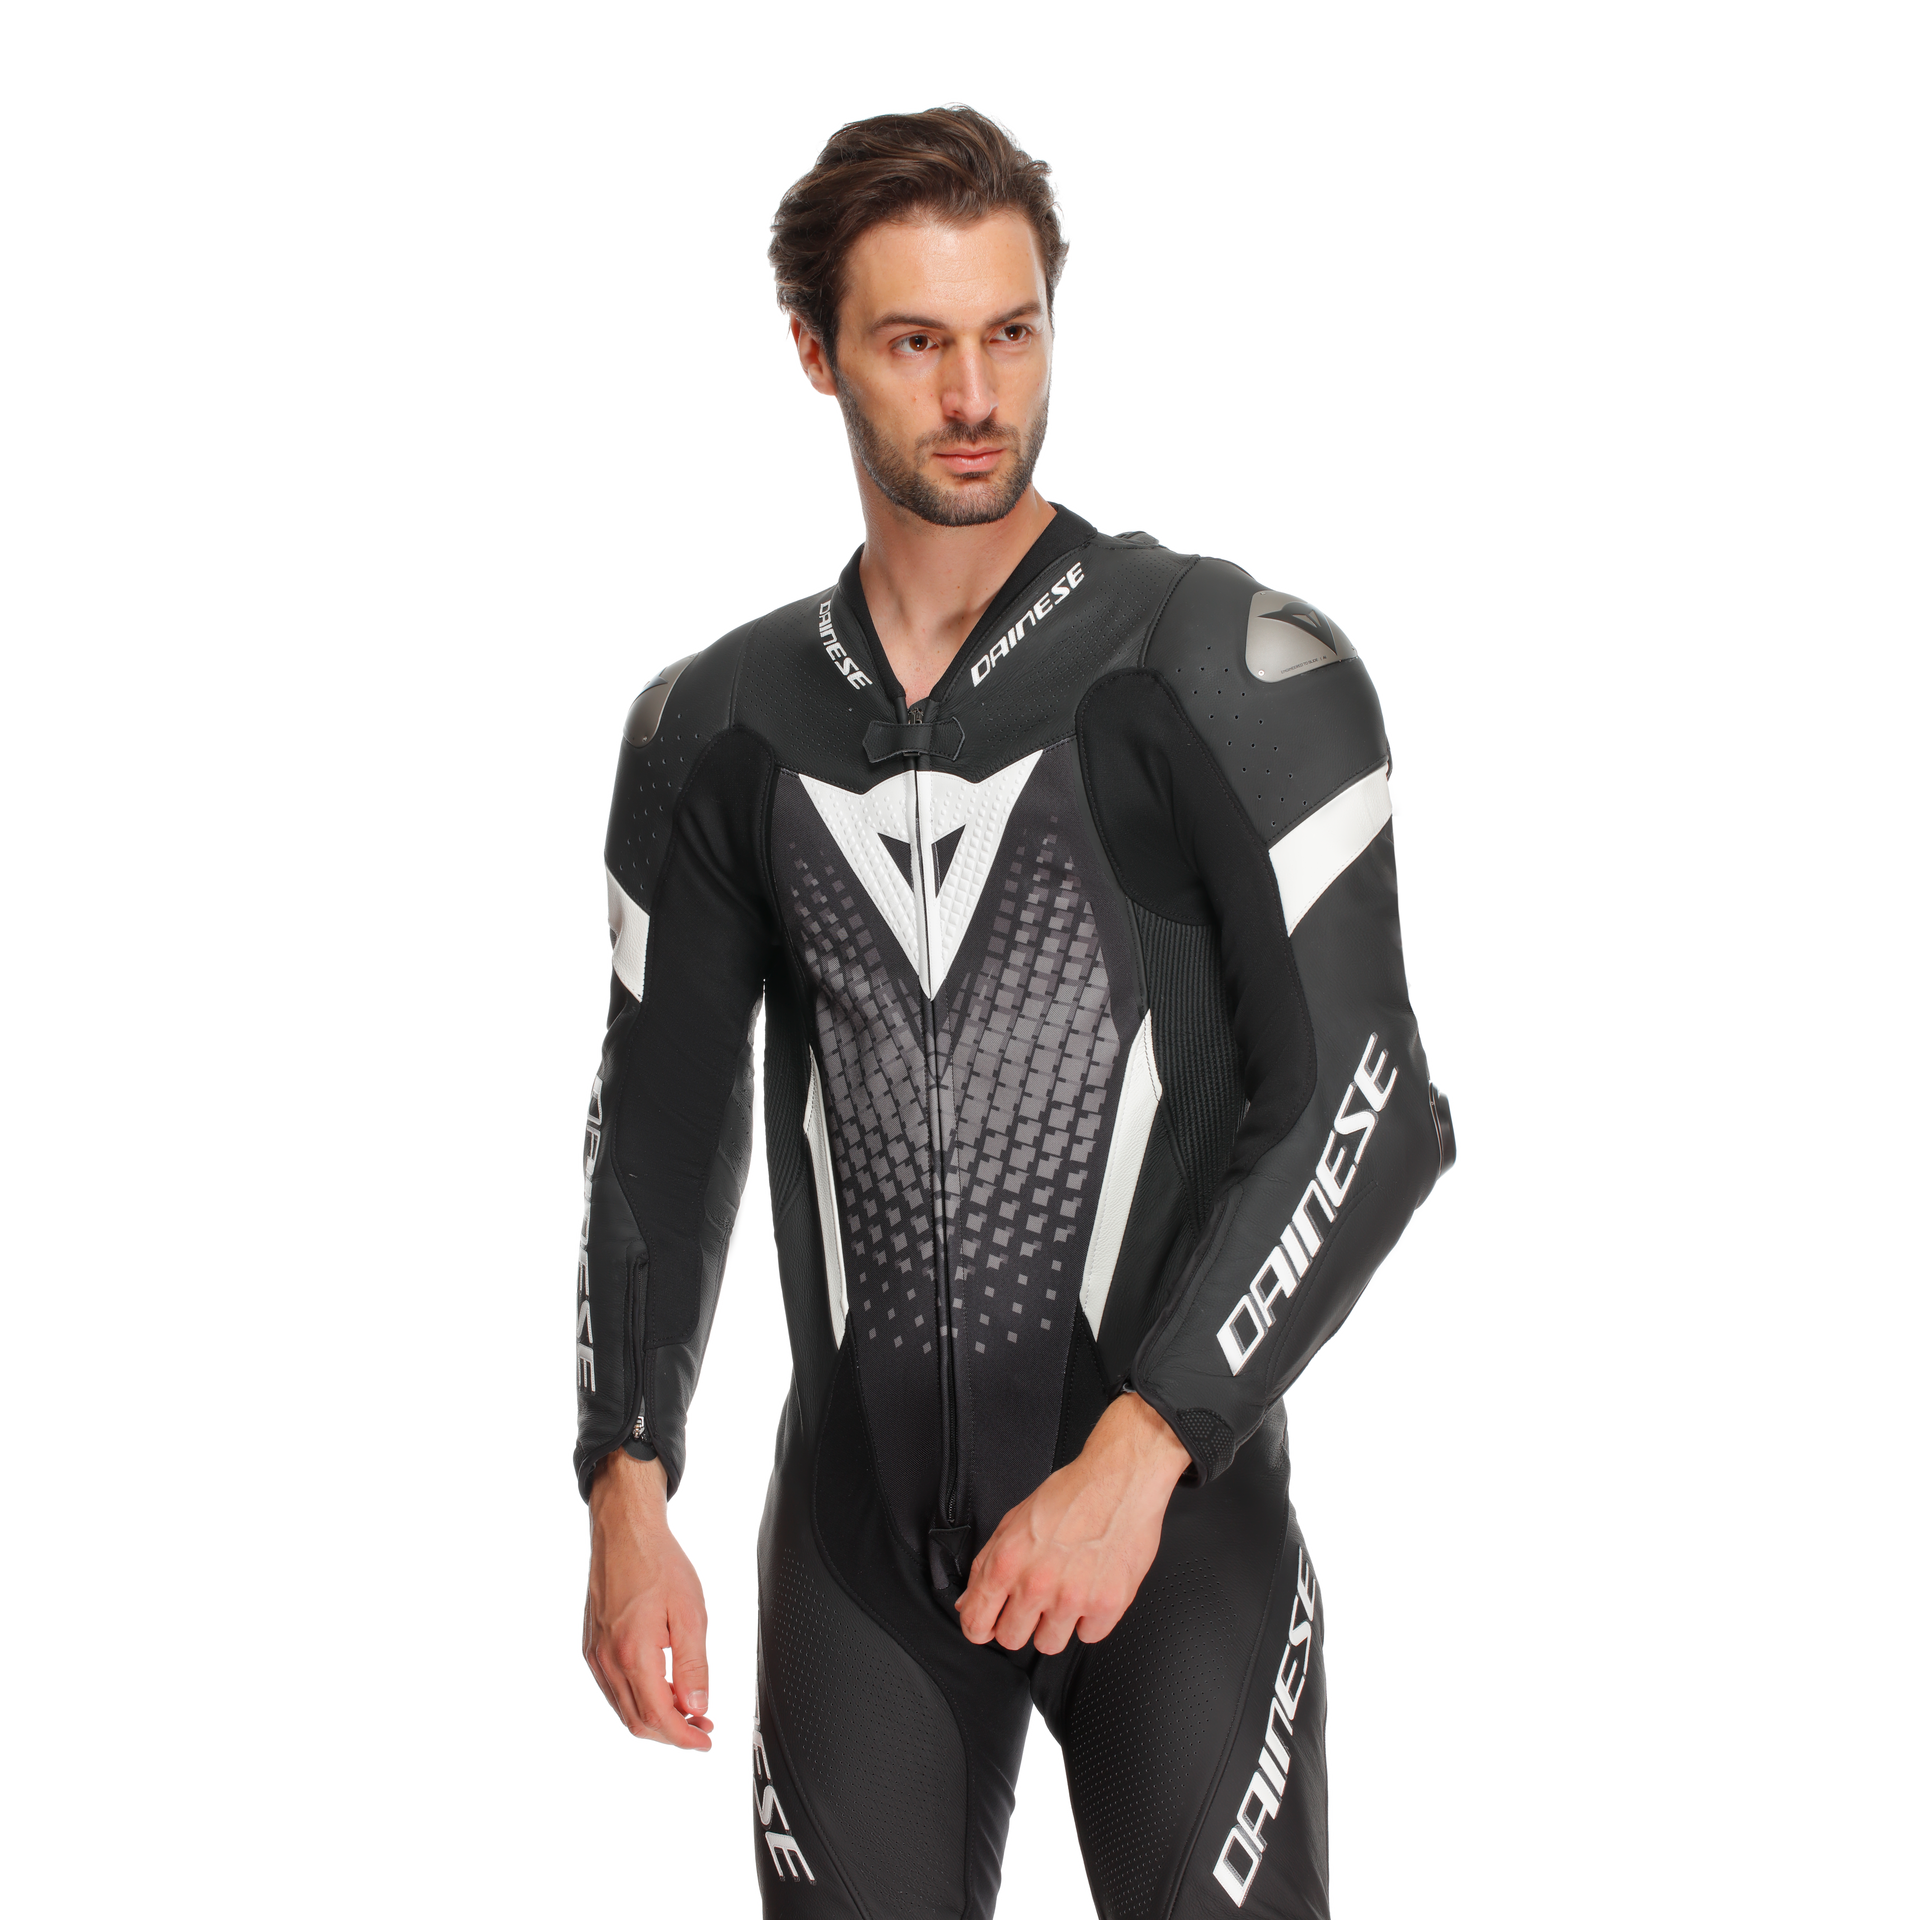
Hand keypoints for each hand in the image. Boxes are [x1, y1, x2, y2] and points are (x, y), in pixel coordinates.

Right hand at [583, 1450, 713, 1748]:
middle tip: (702, 1726)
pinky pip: (613, 1690)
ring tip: (687, 1710)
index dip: (684, 1737)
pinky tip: (660, 1689)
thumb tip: (697, 1707)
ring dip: (655, 1719)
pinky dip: (637, 1701)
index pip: (659, 1716)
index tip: (706, 1740)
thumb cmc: (658, 1564)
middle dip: (672, 1733)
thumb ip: (693, 1665)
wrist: (624, 1533)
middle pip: (638, 1721)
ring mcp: (595, 1655)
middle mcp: (607, 1660)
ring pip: (623, 1709)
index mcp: (633, 1653)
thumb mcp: (690, 1613)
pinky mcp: (590, 1647)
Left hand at [956, 1393, 1190, 1654]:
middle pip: (1012, 1640)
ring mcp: (1073, 1598)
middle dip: (1019, 1624)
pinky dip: (1089, 1618)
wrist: (1120, 1481)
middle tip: (1033, 1602)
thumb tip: (970, 1601)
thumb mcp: (1014, 1521)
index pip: (976, 1623)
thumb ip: (986, 1565)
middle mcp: (1038, 1585)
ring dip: (1054, 1624)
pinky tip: (1090, 1590)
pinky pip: (1088, 1636)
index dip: (979, 1627)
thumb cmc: (1070, 1494)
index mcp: (1008, 1563)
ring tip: (1065, 1594)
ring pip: (1049, 1645)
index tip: (988, 1625)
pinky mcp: (1108, 1605)